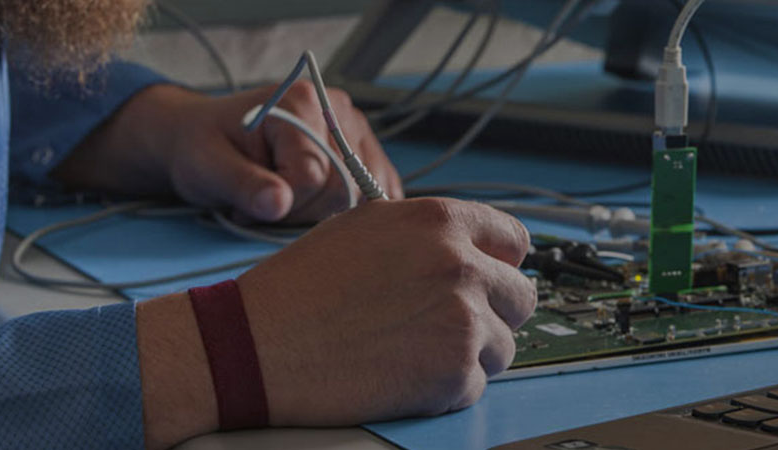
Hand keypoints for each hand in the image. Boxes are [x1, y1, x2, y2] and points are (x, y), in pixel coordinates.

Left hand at [54, 83, 404, 223]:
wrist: (206, 136)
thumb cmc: (203, 148)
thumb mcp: (208, 167)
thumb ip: (243, 184)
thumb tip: (278, 203)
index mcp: (299, 102)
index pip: (311, 176)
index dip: (279, 204)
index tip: (245, 203)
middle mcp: (336, 107)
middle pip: (341, 188)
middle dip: (299, 209)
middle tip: (262, 201)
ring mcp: (356, 126)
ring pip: (360, 195)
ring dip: (319, 210)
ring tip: (281, 196)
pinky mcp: (366, 147)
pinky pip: (377, 189)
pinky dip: (351, 207)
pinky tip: (318, 203)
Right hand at [134, 198, 534, 447]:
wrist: (256, 345)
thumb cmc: (298, 288)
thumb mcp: (364, 225)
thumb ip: (426, 231)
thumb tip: (469, 245)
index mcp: (439, 222)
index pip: (514, 240)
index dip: (500, 262)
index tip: (489, 279)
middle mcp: (461, 265)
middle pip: (521, 296)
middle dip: (492, 312)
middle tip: (449, 324)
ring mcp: (463, 321)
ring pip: (504, 345)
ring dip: (469, 354)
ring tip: (413, 350)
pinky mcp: (454, 374)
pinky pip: (476, 386)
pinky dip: (446, 389)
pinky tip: (402, 375)